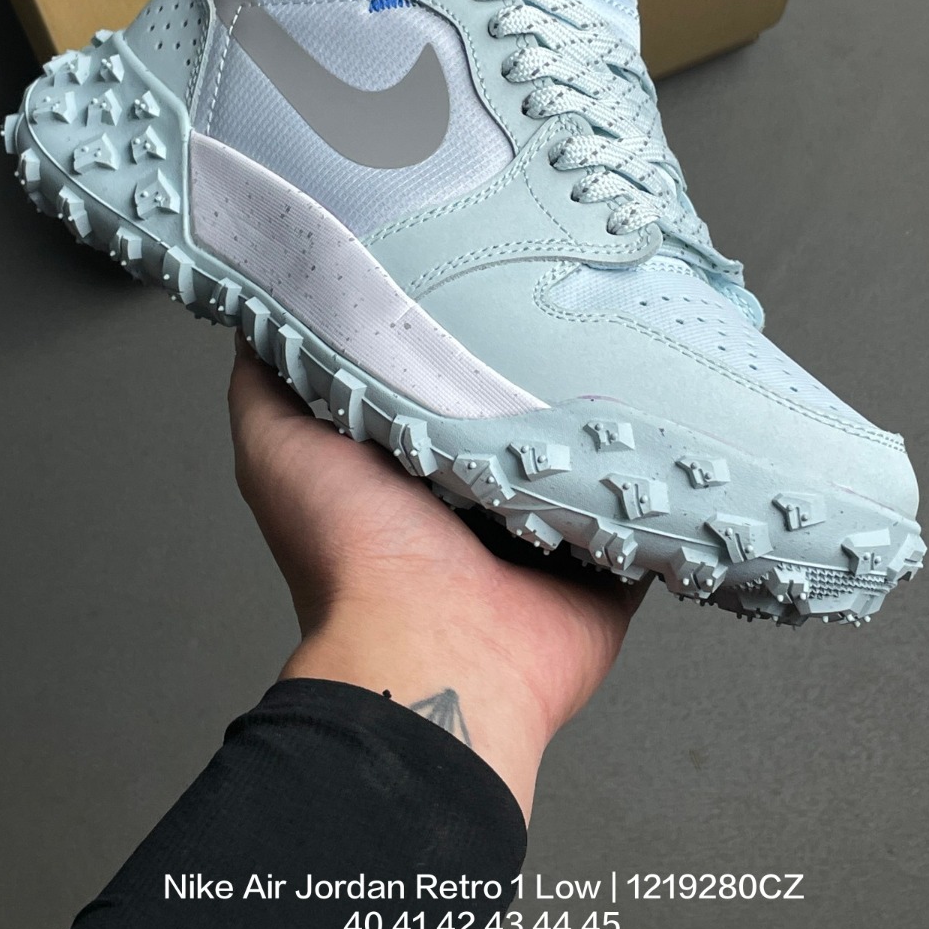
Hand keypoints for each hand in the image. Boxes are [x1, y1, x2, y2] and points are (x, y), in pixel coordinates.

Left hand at [228, 334, 648, 818]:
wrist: (436, 650)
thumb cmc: (351, 555)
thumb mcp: (278, 449)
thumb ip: (267, 386)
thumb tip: (259, 320)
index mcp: (407, 473)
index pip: (437, 389)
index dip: (452, 341)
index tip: (475, 278)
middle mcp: (475, 506)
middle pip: (517, 422)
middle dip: (535, 373)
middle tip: (562, 309)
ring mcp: (544, 540)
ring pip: (585, 463)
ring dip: (603, 426)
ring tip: (625, 356)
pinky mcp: (603, 568)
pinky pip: (645, 518)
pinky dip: (657, 487)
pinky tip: (669, 435)